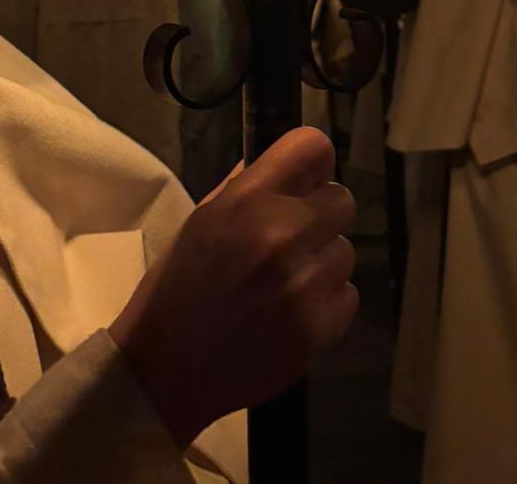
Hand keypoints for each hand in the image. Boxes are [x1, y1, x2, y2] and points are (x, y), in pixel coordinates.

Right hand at [109, 128, 357, 450]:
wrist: (168, 368)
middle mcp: (282, 234)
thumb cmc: (179, 287)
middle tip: (293, 239)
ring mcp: (304, 283)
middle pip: (342, 200)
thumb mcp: (201, 220)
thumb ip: (246, 187)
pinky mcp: (319, 327)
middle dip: (321, 217)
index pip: (313, 147)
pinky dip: (327, 303)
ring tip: (286, 283)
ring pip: (346, 251)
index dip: (313, 163)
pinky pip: (348, 295)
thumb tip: (285, 165)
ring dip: (323, 263)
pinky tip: (293, 312)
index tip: (306, 180)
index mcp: (247, 200)